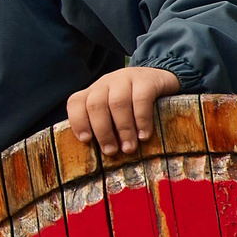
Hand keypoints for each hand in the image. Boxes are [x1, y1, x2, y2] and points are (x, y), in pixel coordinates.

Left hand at [65, 65, 180, 155]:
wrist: (161, 80)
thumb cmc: (132, 106)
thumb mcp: (114, 114)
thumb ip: (105, 127)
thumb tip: (100, 157)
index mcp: (93, 93)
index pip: (76, 102)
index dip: (78, 121)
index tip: (86, 140)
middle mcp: (105, 83)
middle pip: (96, 104)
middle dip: (102, 131)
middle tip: (111, 151)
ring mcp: (125, 78)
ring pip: (118, 102)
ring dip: (123, 129)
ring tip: (129, 148)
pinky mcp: (147, 80)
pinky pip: (141, 99)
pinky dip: (142, 119)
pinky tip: (144, 135)